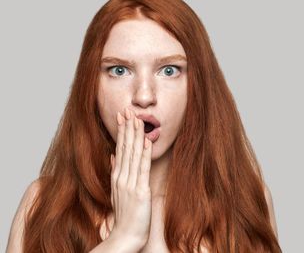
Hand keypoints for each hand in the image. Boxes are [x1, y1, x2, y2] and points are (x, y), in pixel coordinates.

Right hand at [108, 107, 152, 249]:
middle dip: (127, 128)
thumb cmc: (125, 216)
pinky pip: (143, 169)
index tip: (123, 116)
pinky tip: (147, 141)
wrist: (126, 236)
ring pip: (133, 155)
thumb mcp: (117, 191)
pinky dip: (145, 154)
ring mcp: (130, 184)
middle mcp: (121, 178)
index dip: (122, 131)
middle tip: (128, 110)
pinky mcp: (140, 191)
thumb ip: (116, 172)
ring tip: (137, 119)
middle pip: (124, 148)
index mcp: (117, 177)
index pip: (119, 148)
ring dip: (135, 136)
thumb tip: (113, 154)